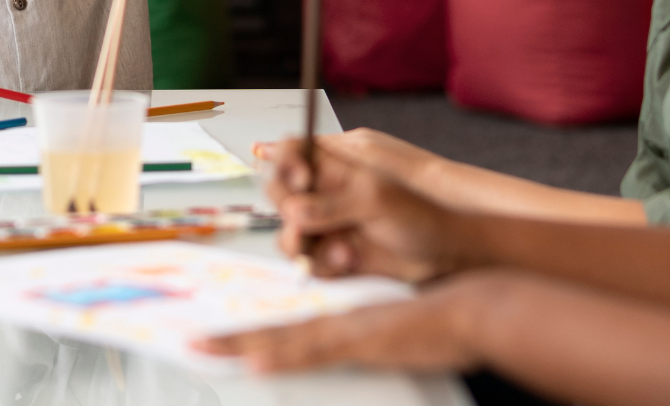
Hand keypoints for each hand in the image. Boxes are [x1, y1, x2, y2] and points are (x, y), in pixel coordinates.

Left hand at [197, 272, 510, 373]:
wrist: (474, 306)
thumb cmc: (446, 318)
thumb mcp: (398, 328)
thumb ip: (372, 336)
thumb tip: (360, 345)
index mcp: (346, 317)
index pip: (290, 326)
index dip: (255, 334)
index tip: (225, 337)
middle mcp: (341, 318)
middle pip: (277, 330)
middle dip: (234, 339)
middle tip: (195, 340)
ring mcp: (349, 330)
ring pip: (284, 338)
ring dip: (244, 345)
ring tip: (207, 347)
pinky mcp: (363, 343)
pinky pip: (315, 353)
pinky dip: (285, 357)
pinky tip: (259, 363)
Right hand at [261, 137, 464, 282]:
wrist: (445, 255)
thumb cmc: (420, 214)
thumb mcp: (375, 199)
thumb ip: (331, 203)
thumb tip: (293, 211)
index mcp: (336, 165)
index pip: (293, 153)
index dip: (285, 163)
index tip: (299, 179)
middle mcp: (325, 193)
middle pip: (281, 193)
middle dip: (288, 208)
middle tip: (304, 224)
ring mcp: (327, 224)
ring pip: (290, 231)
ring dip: (306, 243)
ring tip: (339, 251)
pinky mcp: (331, 254)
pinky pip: (308, 260)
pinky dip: (323, 263)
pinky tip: (348, 261)